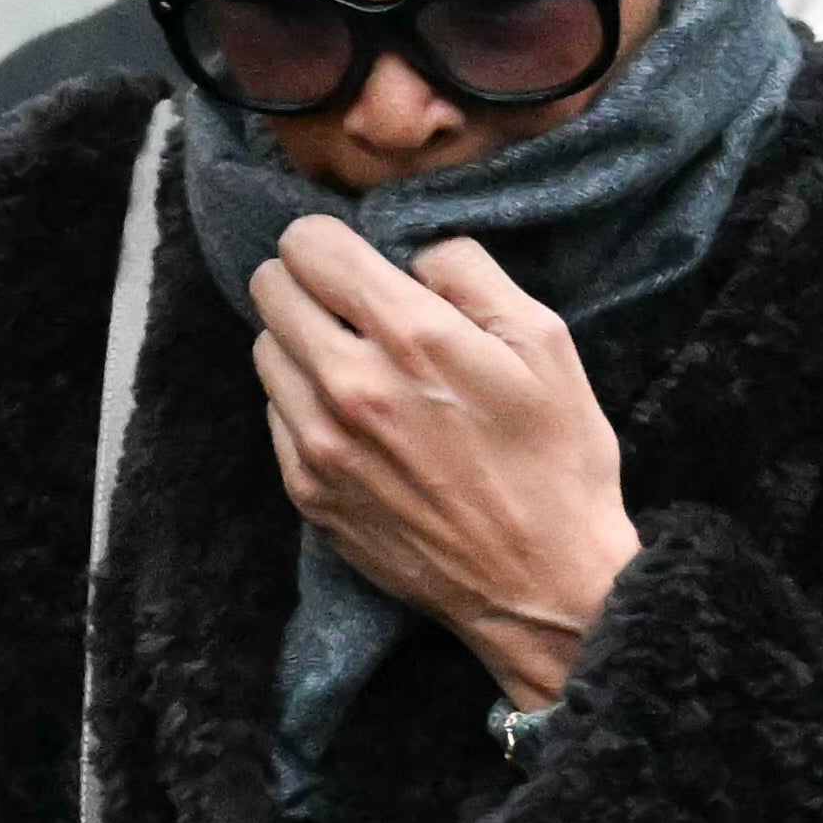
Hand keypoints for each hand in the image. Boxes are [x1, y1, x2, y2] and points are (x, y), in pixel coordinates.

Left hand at [246, 222, 642, 708]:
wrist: (540, 583)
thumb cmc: (556, 459)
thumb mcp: (545, 343)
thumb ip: (470, 274)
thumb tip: (412, 250)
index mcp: (412, 338)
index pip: (308, 247)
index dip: (328, 240)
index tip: (353, 255)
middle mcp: (350, 385)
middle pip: (270, 290)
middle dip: (307, 283)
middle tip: (352, 303)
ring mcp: (319, 443)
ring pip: (265, 351)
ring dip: (302, 344)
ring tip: (360, 363)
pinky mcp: (306, 490)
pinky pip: (275, 413)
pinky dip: (304, 402)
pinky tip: (359, 419)